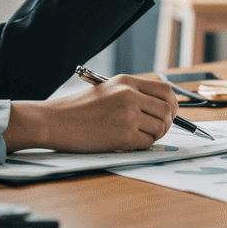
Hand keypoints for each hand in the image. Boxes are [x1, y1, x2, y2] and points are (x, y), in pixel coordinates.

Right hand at [5, 74, 177, 152]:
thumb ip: (132, 94)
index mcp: (126, 81)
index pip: (165, 89)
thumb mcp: (107, 90)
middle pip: (168, 109)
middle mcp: (130, 94)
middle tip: (156, 130)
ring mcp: (128, 114)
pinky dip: (141, 146)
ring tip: (137, 137)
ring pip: (160, 128)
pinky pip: (147, 143)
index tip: (169, 113)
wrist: (54, 121)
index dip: (172, 104)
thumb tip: (160, 108)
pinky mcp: (124, 134)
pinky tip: (127, 143)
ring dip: (153, 136)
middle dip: (167, 123)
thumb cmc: (78, 109)